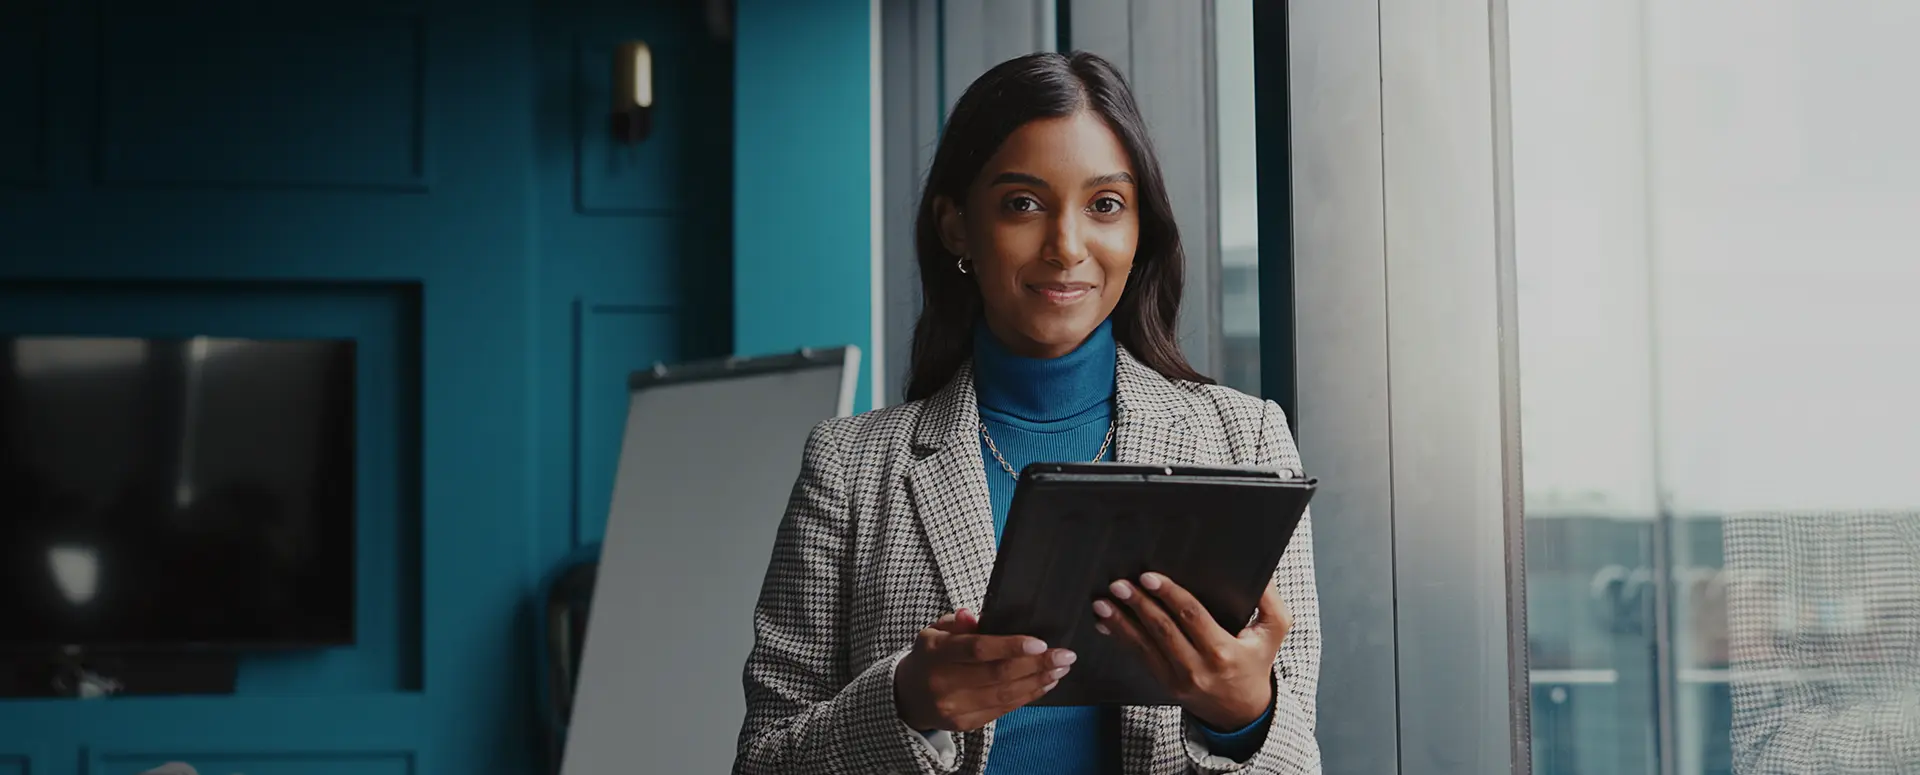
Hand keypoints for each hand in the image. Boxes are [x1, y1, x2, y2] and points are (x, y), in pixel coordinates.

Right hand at [893, 609, 1077, 731]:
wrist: (908, 696)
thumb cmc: (931, 655)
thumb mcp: (936, 631)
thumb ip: (957, 622)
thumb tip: (975, 616)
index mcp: (935, 652)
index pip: (977, 649)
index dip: (1010, 646)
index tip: (1040, 642)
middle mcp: (943, 683)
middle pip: (997, 675)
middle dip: (1036, 665)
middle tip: (1064, 655)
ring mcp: (954, 708)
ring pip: (1005, 695)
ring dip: (1038, 681)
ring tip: (1060, 668)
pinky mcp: (965, 724)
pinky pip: (1003, 709)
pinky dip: (1028, 695)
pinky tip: (1045, 683)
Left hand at [1094, 573, 1289, 730]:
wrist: (1243, 712)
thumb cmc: (1255, 664)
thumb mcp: (1274, 632)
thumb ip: (1270, 601)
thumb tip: (1263, 572)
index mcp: (1223, 651)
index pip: (1191, 617)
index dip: (1169, 594)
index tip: (1149, 577)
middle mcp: (1198, 667)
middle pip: (1163, 630)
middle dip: (1138, 604)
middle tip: (1119, 584)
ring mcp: (1178, 678)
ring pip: (1144, 645)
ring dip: (1120, 622)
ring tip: (1103, 602)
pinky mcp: (1164, 683)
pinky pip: (1140, 657)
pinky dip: (1121, 638)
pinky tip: (1105, 623)